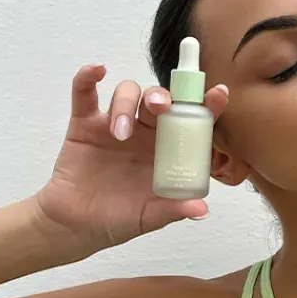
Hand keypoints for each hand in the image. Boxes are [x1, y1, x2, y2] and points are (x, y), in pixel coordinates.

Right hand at [34, 64, 227, 257]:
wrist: (77, 226)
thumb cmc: (118, 219)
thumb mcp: (150, 216)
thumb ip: (174, 209)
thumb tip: (202, 209)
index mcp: (166, 149)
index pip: (190, 120)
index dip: (205, 105)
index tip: (219, 93)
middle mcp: (145, 132)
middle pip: (159, 99)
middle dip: (163, 96)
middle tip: (160, 107)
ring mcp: (115, 125)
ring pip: (127, 93)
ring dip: (126, 104)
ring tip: (119, 133)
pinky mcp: (85, 125)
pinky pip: (84, 94)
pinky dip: (87, 78)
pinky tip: (96, 71)